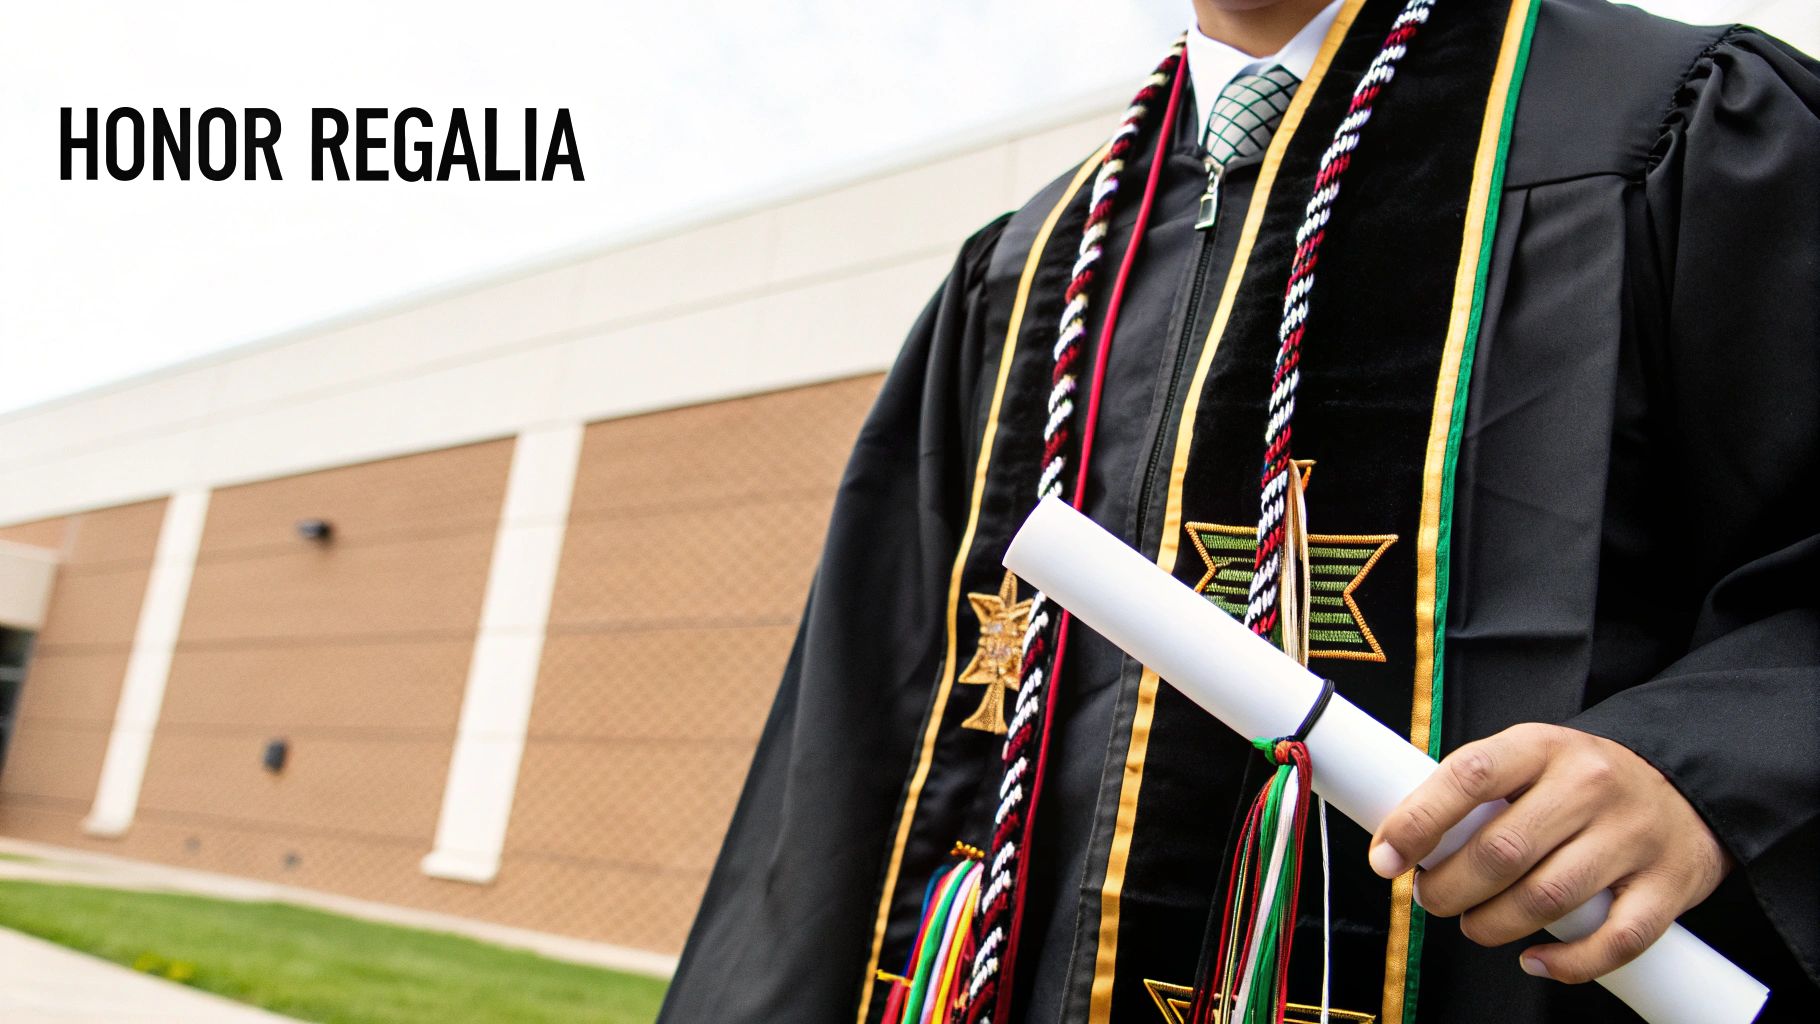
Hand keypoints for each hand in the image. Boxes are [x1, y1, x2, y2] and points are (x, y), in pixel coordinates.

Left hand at [1366, 723, 1731, 983]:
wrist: (1686, 788)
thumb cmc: (1581, 782)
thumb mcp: (1528, 759)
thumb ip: (1475, 792)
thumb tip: (1400, 840)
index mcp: (1542, 746)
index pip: (1469, 776)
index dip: (1417, 822)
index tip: (1385, 858)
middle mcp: (1590, 785)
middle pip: (1501, 850)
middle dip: (1449, 887)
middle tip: (1432, 897)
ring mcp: (1632, 836)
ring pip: (1547, 898)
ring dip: (1492, 925)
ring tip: (1474, 924)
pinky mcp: (1668, 886)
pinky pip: (1613, 942)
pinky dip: (1566, 963)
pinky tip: (1535, 959)